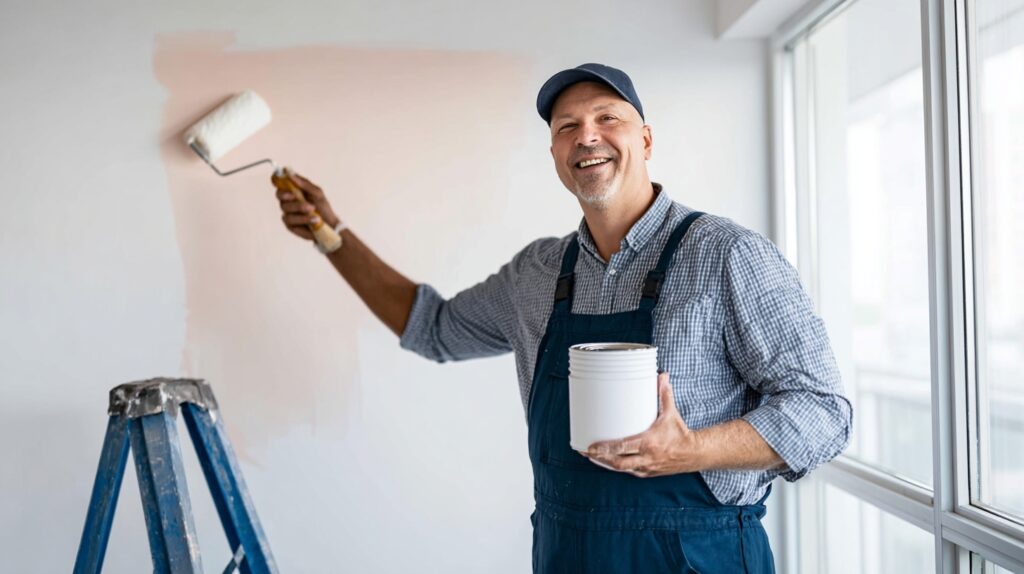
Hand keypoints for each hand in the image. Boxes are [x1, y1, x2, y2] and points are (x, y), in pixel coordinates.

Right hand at [272, 168, 340, 240]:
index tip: (279, 178)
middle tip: (294, 196)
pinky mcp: (290, 225)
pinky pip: (290, 220)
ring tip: (313, 210)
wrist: (330, 225)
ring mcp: (288, 213)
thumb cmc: (323, 207)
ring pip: (285, 208)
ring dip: (299, 208)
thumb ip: (304, 184)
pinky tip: (314, 220)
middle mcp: (288, 201)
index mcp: (294, 191)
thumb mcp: (317, 193)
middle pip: (279, 194)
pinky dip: (303, 219)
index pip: (280, 183)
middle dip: (286, 195)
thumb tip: (290, 174)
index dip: (277, 179)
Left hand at [582, 372, 703, 477]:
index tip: (590, 446)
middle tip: (585, 451)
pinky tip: (607, 461)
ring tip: (591, 455)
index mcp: (649, 443)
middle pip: (617, 462)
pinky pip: (628, 471)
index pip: (622, 448)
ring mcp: (646, 468)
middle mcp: (646, 458)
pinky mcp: (647, 473)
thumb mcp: (671, 413)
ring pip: (621, 469)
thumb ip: (664, 395)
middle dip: (599, 458)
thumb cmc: (680, 433)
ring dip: (605, 463)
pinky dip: (616, 467)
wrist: (694, 454)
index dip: (605, 449)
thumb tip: (662, 376)